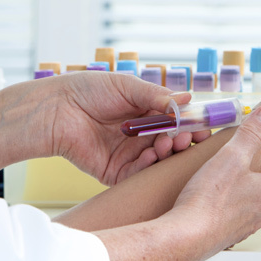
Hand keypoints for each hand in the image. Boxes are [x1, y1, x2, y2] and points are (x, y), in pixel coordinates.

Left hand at [48, 72, 210, 185]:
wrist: (56, 109)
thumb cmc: (89, 91)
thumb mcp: (127, 87)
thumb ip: (156, 96)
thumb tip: (187, 98)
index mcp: (145, 113)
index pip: (176, 122)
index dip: (190, 124)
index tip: (204, 126)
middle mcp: (140, 135)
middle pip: (171, 143)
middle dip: (182, 140)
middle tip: (188, 136)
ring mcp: (128, 155)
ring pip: (158, 160)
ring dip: (168, 152)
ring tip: (169, 142)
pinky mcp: (115, 172)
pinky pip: (138, 174)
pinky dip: (149, 166)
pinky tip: (153, 154)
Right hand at [168, 105, 260, 251]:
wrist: (187, 236)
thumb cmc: (210, 199)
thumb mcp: (233, 156)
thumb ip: (252, 134)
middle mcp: (257, 214)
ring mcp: (240, 228)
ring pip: (257, 216)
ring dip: (258, 206)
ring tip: (253, 197)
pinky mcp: (221, 238)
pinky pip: (235, 225)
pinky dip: (235, 216)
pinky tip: (222, 211)